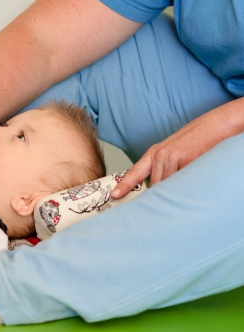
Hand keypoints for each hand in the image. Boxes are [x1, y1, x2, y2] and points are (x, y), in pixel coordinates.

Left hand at [113, 100, 243, 198]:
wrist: (216, 125)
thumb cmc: (197, 140)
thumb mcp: (174, 151)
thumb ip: (164, 167)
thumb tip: (158, 188)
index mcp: (155, 153)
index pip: (135, 172)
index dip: (125, 185)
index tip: (115, 195)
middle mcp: (160, 155)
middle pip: (153, 186)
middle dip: (157, 197)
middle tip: (160, 206)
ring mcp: (171, 158)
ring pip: (166, 186)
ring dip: (172, 195)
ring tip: (180, 196)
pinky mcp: (185, 161)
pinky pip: (180, 183)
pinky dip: (184, 188)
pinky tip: (190, 187)